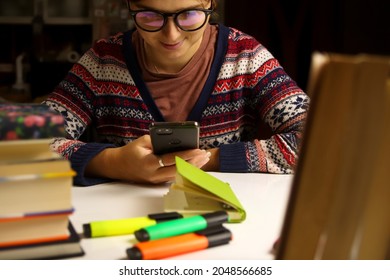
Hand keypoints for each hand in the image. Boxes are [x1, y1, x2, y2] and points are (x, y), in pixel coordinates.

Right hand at [85, 135, 210, 183]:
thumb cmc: (130, 151)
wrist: (117, 166)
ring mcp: (156, 181)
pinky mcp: (158, 182)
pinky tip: (195, 164)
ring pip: (179, 175)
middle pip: (179, 170)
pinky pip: (175, 176)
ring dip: (192, 167)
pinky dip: (185, 170)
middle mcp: (153, 175)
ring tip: (204, 159)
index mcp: (149, 163)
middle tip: (206, 154)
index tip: (198, 149)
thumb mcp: (142, 141)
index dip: (186, 155)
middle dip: (194, 162)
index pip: (172, 159)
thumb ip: (159, 140)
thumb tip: (177, 141)